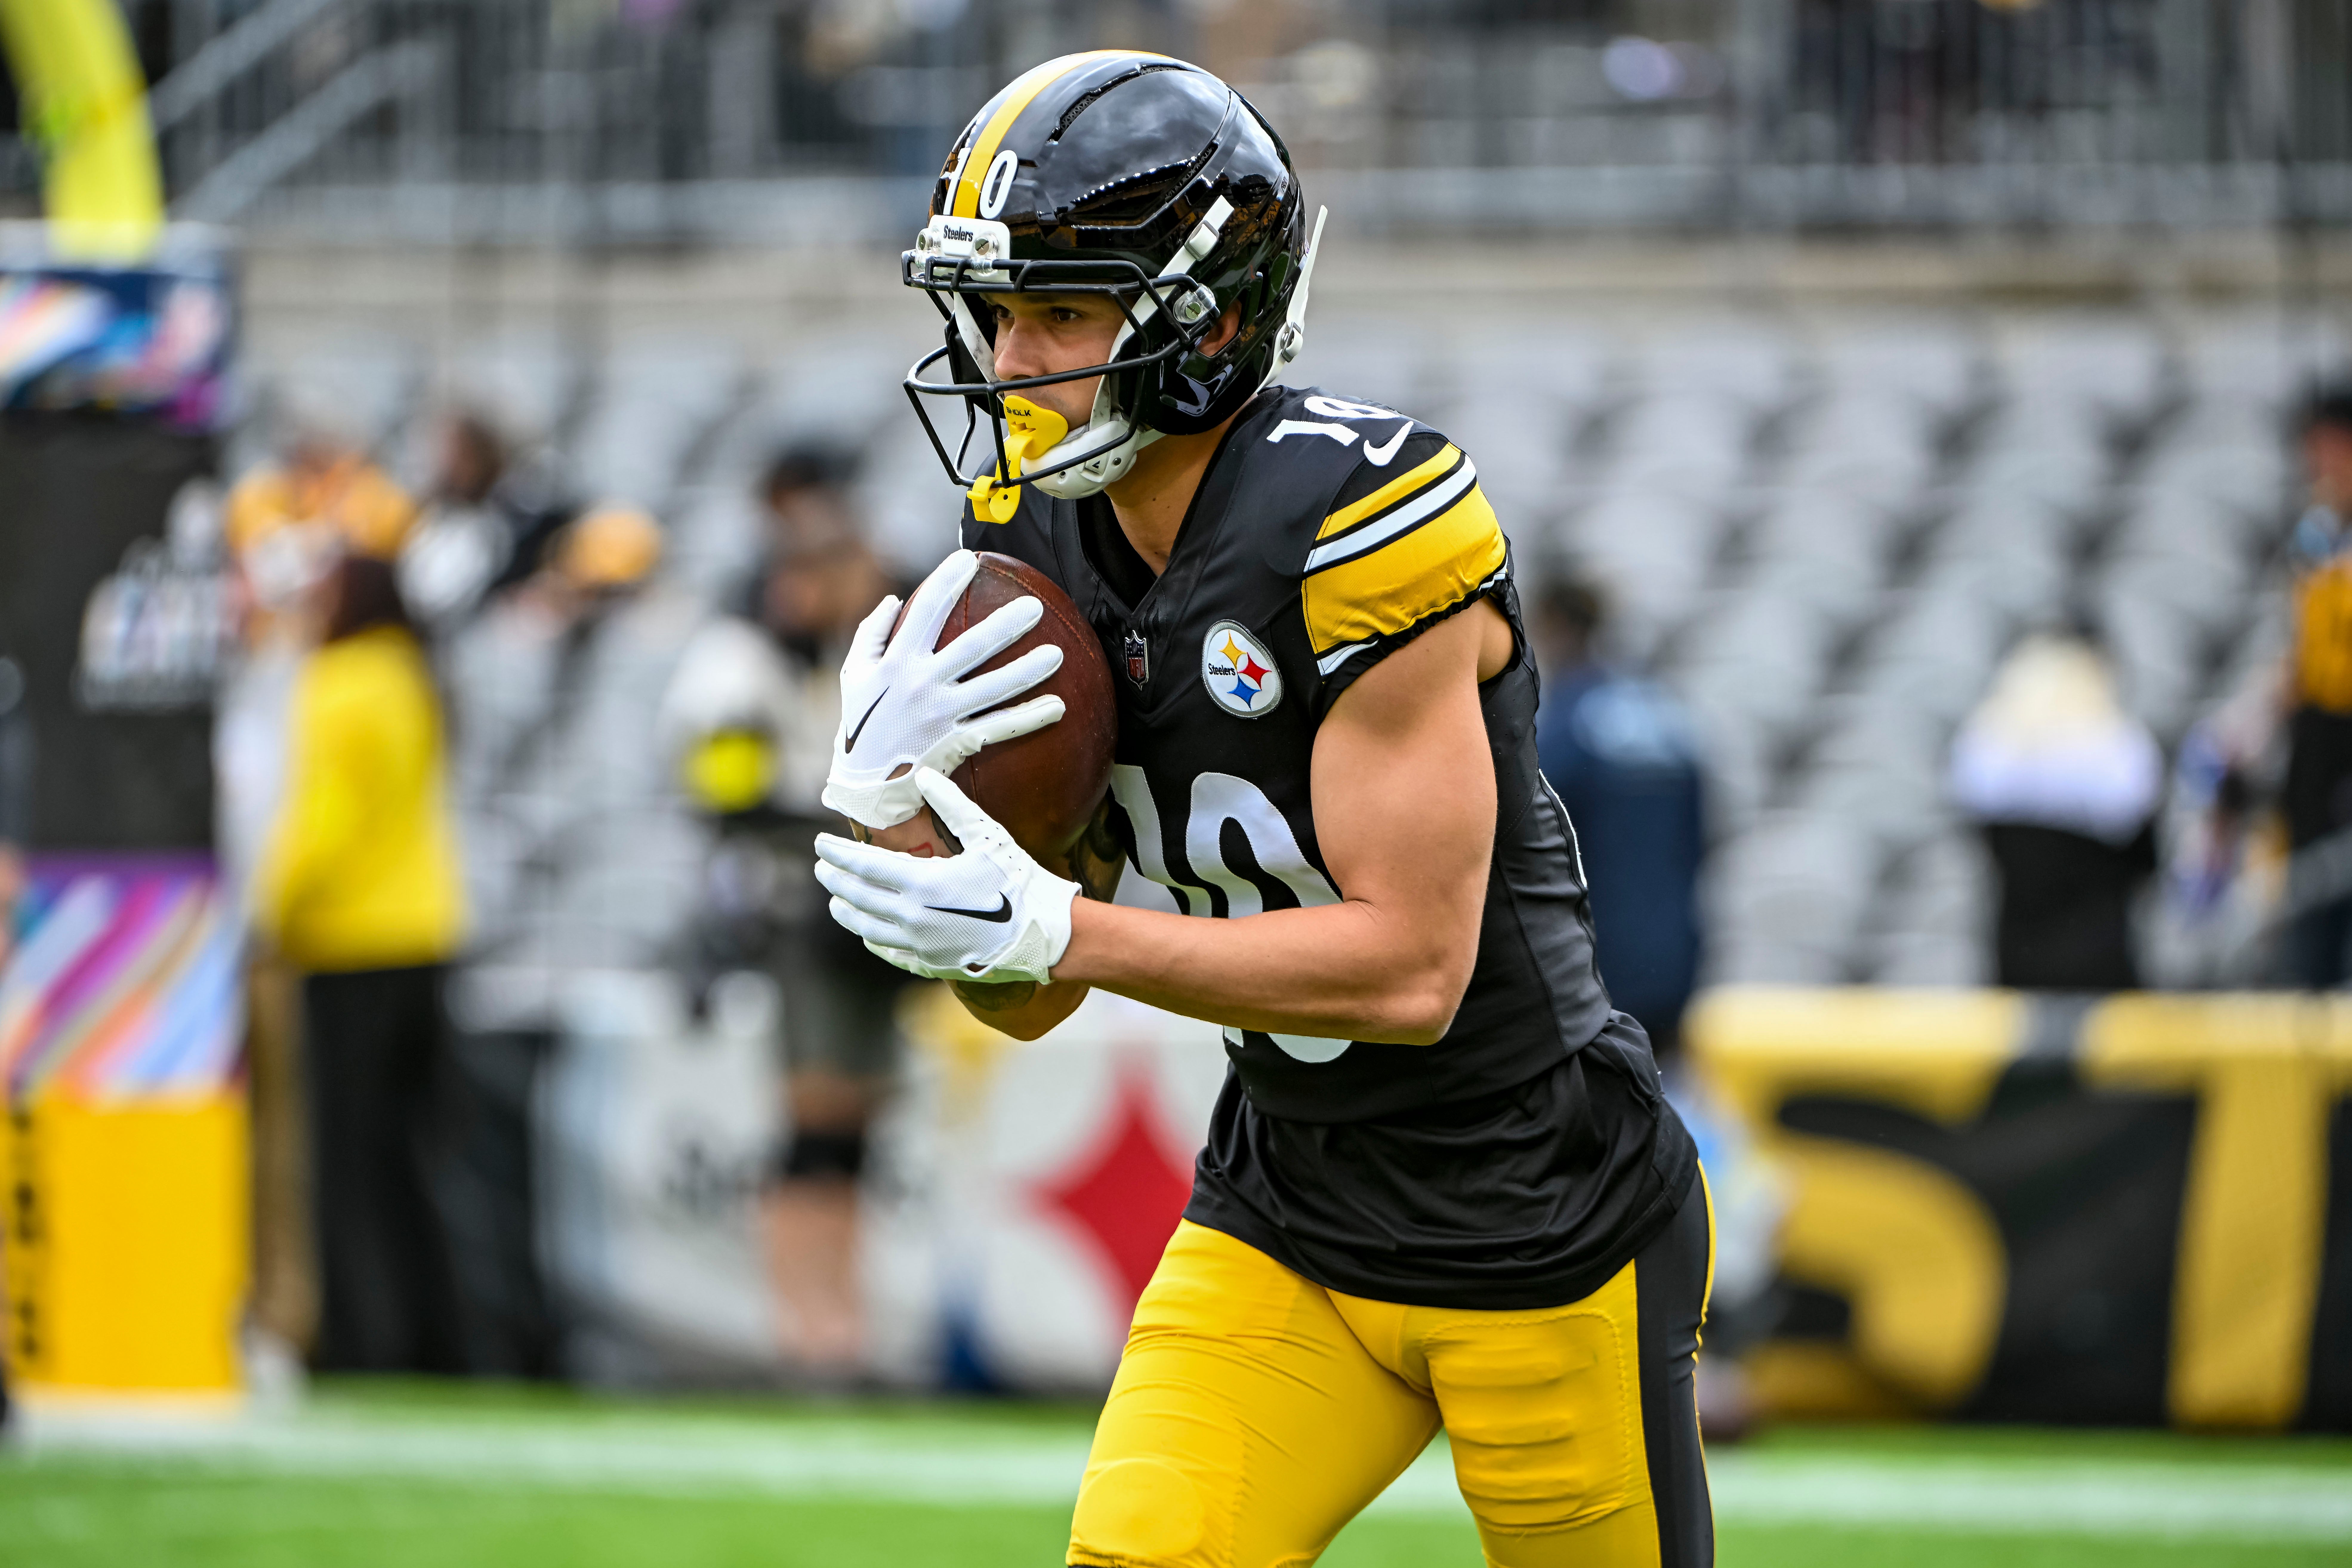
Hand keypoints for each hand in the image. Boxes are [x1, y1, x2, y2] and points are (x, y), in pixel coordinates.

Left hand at [814, 768, 1077, 984]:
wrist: (1044, 933)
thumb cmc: (1018, 880)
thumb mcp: (986, 835)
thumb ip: (951, 804)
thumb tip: (923, 775)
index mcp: (922, 883)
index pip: (864, 865)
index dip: (839, 853)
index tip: (821, 844)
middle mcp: (913, 917)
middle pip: (859, 897)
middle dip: (836, 880)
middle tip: (823, 867)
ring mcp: (920, 944)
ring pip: (867, 929)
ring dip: (847, 912)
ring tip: (836, 900)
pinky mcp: (932, 962)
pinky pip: (891, 953)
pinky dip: (873, 941)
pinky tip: (867, 935)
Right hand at [820, 550, 1064, 830]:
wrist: (864, 785)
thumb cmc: (859, 725)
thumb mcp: (851, 676)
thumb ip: (870, 634)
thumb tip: (893, 599)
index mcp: (896, 661)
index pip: (925, 611)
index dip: (946, 581)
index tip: (968, 559)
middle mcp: (921, 684)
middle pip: (971, 647)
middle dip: (1005, 625)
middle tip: (1035, 607)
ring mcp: (941, 715)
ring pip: (993, 688)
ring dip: (1028, 671)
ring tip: (1058, 654)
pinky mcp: (955, 742)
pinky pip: (998, 728)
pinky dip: (1028, 718)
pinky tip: (1058, 706)